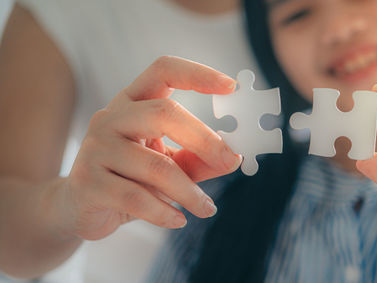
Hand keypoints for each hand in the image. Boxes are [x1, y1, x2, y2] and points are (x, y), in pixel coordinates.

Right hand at [56, 56, 240, 239]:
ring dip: (189, 191)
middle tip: (230, 161)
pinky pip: (136, 197)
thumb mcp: (168, 163)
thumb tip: (235, 157)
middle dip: (204, 139)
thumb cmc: (129, 177)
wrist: (78, 206)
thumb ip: (199, 158)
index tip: (232, 87)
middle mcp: (111, 117)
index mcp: (132, 103)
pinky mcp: (87, 182)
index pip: (164, 71)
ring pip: (155, 166)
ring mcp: (95, 148)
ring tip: (206, 208)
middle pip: (163, 113)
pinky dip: (164, 212)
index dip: (198, 74)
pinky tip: (178, 220)